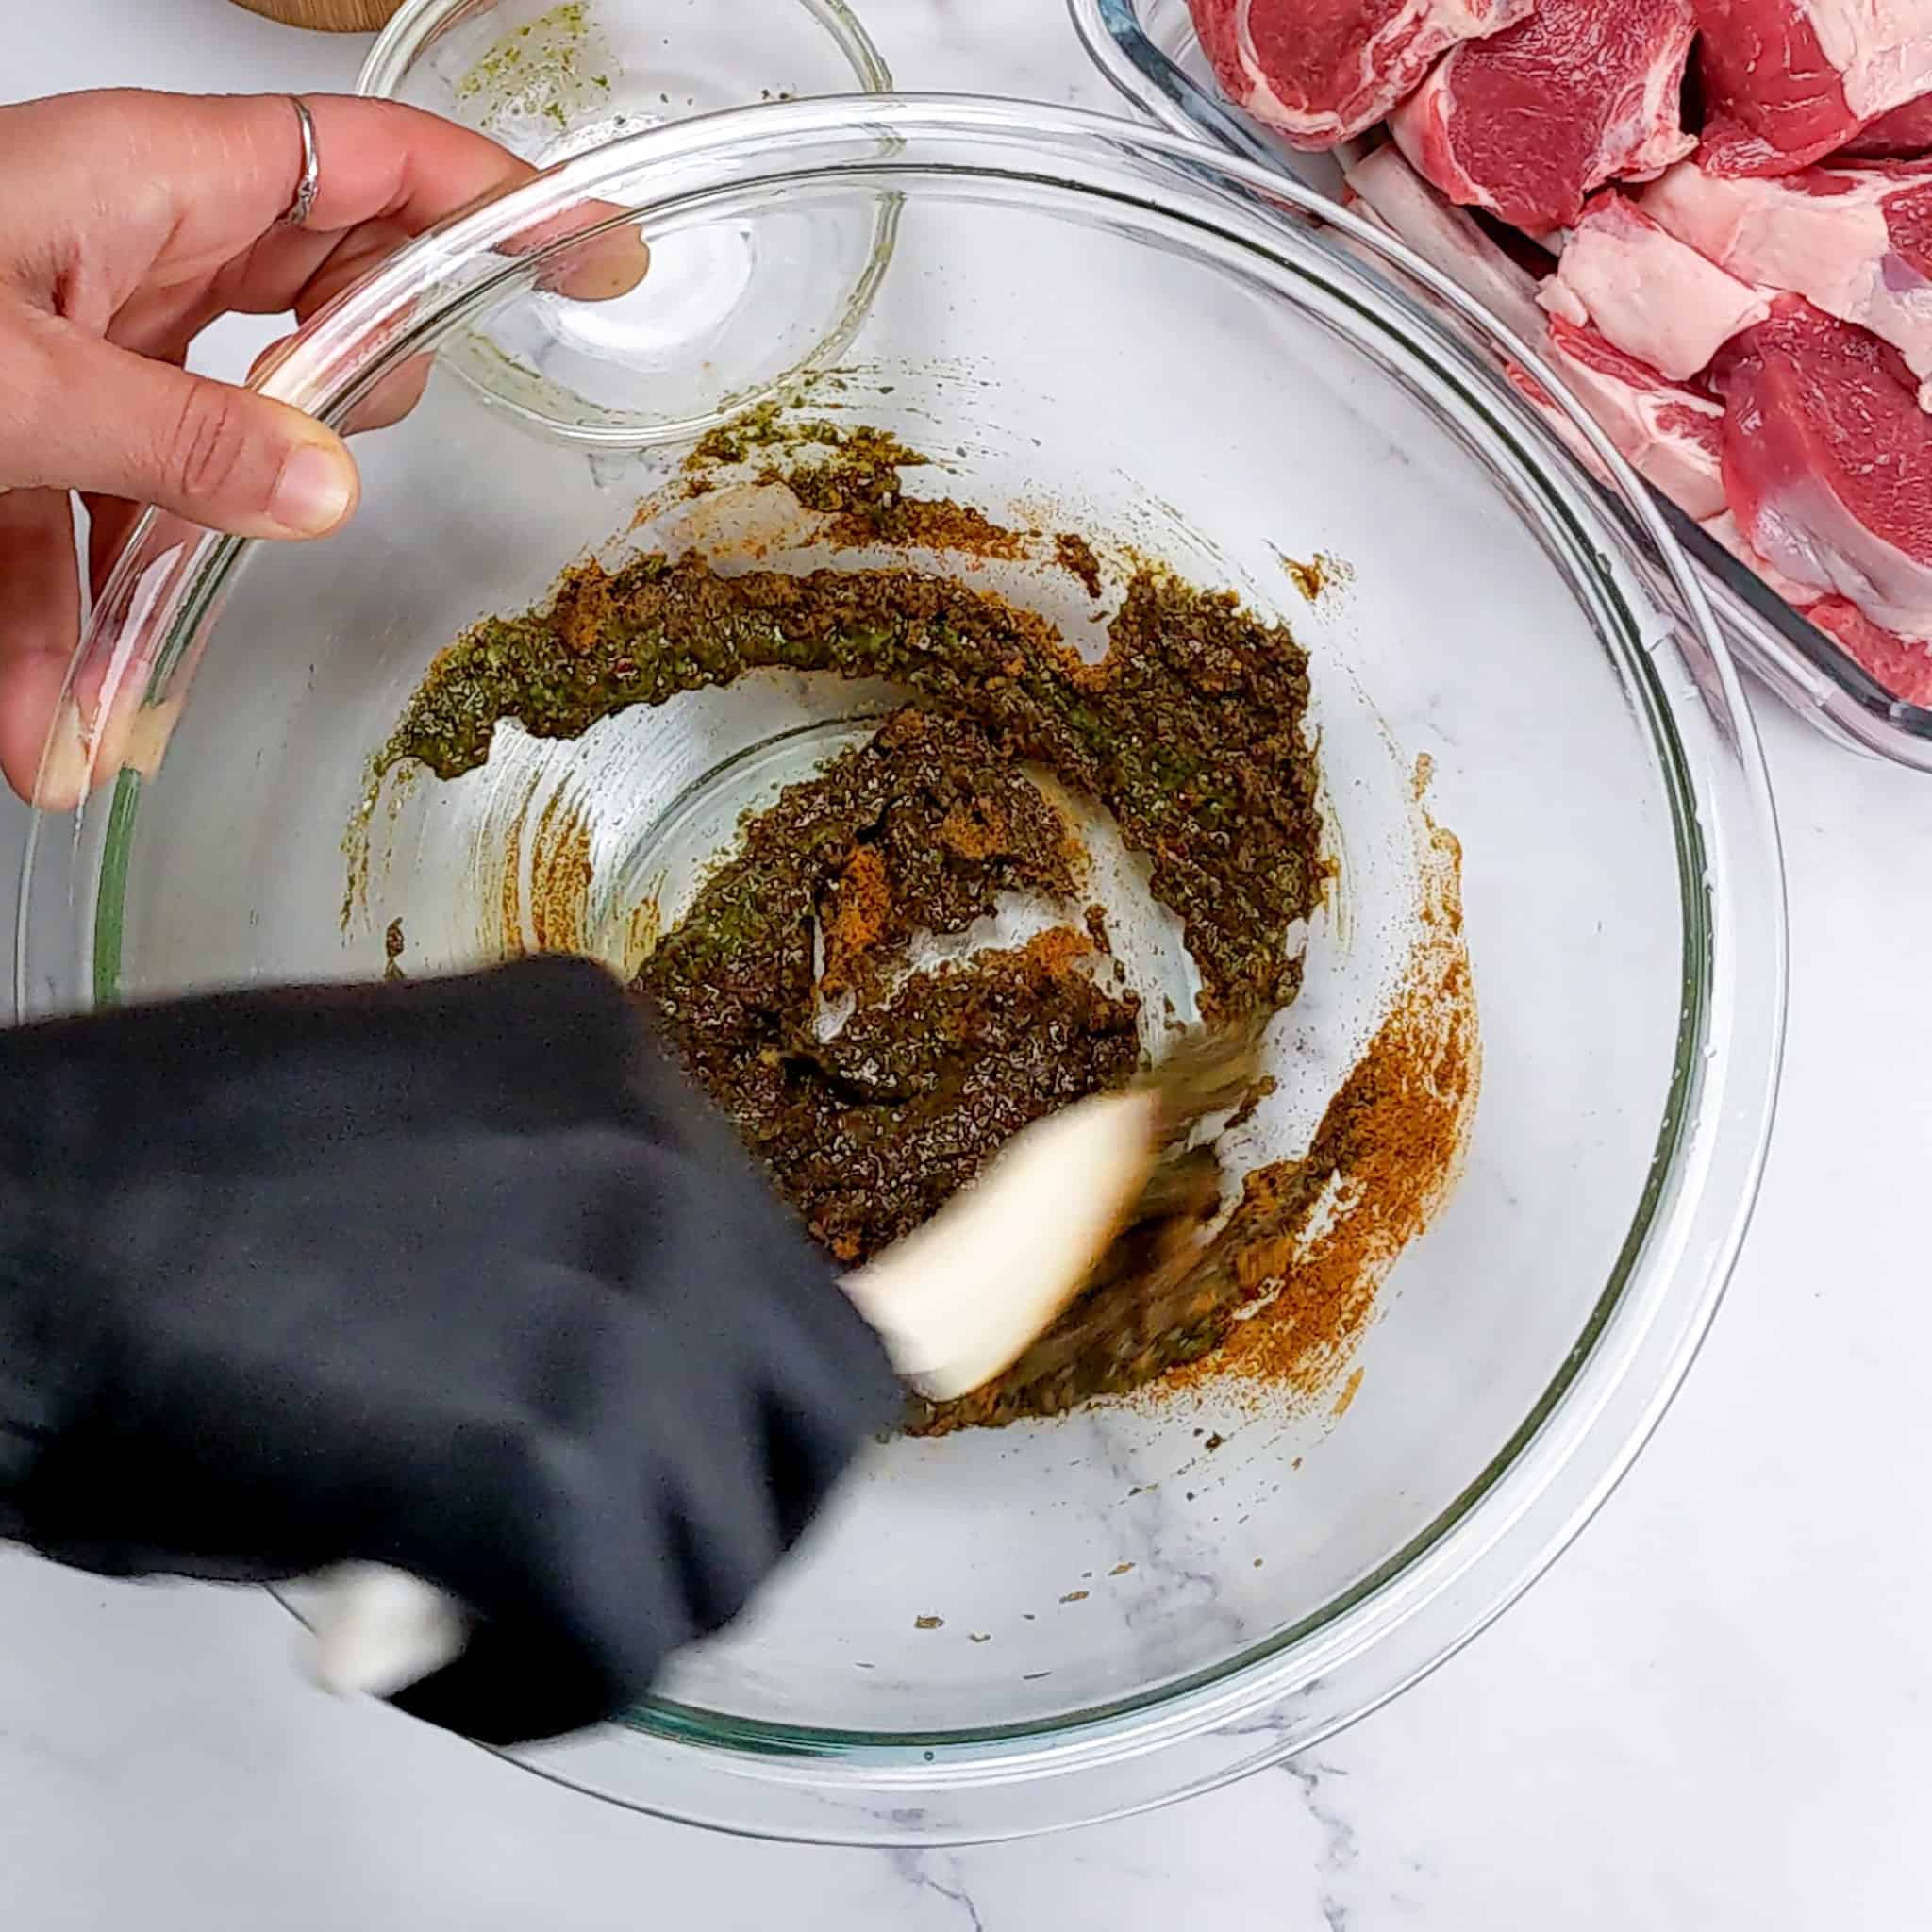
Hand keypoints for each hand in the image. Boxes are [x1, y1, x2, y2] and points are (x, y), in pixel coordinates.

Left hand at [0, 90, 548, 800]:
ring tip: (97, 718)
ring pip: (185, 462)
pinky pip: (78, 532)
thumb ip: (183, 440)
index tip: (599, 255)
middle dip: (333, 410)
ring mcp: (71, 341)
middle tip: (340, 475)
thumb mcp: (16, 378)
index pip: (376, 165)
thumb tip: (324, 491)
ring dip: (146, 602)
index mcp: (145, 183)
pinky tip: (35, 732)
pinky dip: (60, 635)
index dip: (501, 203)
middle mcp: (120, 248)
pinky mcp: (19, 426)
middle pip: (304, 312)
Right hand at [0, 956, 900, 1743]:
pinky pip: (624, 1633)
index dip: (879, 1332)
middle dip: (739, 1497)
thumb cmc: (136, 1209)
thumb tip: (634, 1392)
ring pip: (735, 1531)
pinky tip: (438, 1657)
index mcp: (608, 1064)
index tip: (908, 1340)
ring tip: (493, 1608)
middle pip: (832, 1393)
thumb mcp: (402, 1147)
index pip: (802, 1248)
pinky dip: (544, 1681)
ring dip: (632, 1597)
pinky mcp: (539, 1454)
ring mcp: (613, 1299)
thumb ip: (547, 1237)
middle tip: (617, 1552)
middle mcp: (651, 1156)